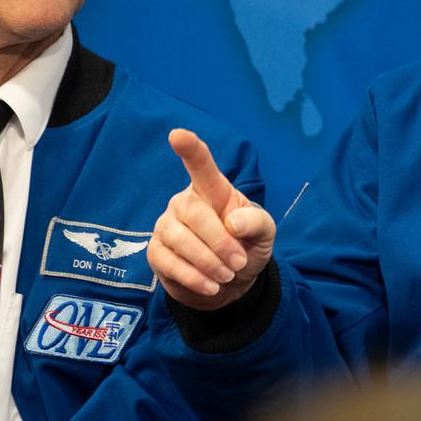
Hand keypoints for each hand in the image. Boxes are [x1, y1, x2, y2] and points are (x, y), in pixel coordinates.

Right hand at [148, 128, 275, 310]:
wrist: (230, 283)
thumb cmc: (245, 246)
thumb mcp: (264, 233)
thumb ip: (256, 222)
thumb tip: (234, 223)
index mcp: (212, 189)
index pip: (200, 165)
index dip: (190, 149)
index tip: (177, 135)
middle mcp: (185, 202)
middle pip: (195, 213)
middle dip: (220, 242)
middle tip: (238, 262)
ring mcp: (166, 226)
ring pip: (180, 239)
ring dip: (208, 262)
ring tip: (227, 275)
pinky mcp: (156, 253)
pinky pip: (169, 262)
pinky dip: (193, 277)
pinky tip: (211, 285)